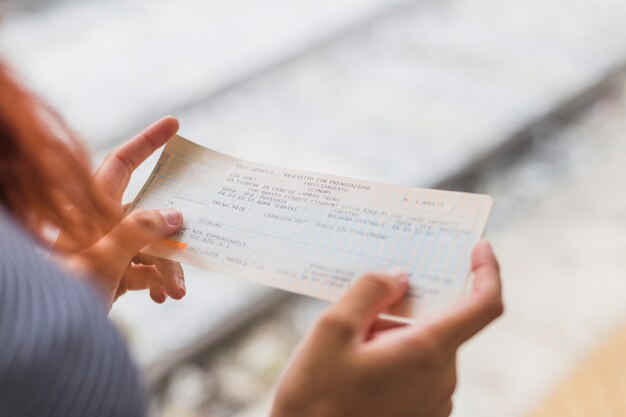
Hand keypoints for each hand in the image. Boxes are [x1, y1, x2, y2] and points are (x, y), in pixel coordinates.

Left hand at [56, 117, 186, 308]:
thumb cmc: (62, 289)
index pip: (122, 163)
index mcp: (90, 207)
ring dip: (169, 267)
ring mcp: (108, 249)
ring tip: (176, 291)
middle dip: (175, 231)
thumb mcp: (103, 257)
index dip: (147, 141)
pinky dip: (157, 281)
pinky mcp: (113, 273)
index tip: (174, 125)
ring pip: (152, 245)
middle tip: (198, 234)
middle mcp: (101, 223)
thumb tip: (175, 215)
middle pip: (149, 211)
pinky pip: (145, 269)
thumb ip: (140, 230)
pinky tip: (162, 296)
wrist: (45, 336)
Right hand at [271, 240, 502, 416]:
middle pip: (437, 323)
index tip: (479, 248)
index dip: (488, 271)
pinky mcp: (422, 414)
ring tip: (349, 351)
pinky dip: (394, 358)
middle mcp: (441, 378)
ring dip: (392, 337)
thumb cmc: (316, 398)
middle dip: (402, 311)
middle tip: (358, 316)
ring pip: (424, 347)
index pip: (484, 305)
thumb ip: (370, 291)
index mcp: (427, 352)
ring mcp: (434, 401)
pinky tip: (357, 370)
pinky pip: (418, 371)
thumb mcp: (332, 329)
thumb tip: (399, 277)